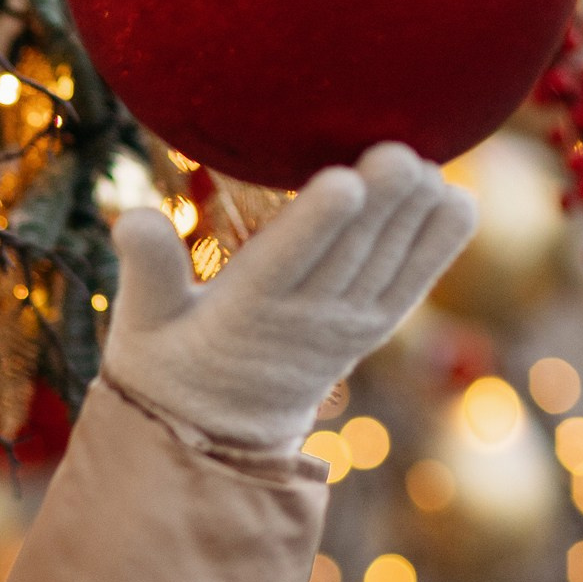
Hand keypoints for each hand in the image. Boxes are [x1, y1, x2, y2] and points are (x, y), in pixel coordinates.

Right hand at [100, 143, 478, 453]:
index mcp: (243, 315)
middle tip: (399, 149)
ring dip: (413, 215)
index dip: (316, 224)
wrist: (219, 432)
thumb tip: (130, 216)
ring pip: (390, 265)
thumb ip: (145, 269)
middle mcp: (305, 323)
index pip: (284, 266)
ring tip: (426, 162)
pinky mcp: (374, 326)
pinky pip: (415, 282)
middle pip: (350, 257)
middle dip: (379, 206)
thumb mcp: (140, 322)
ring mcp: (348, 327)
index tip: (341, 180)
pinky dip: (439, 242)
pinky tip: (452, 195)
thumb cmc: (168, 359)